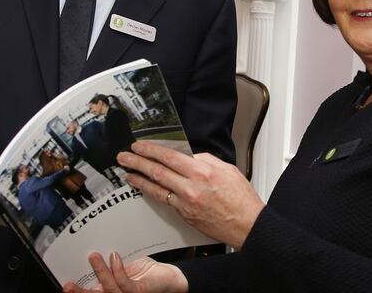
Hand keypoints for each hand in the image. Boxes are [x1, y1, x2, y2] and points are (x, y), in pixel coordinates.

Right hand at [63, 253, 186, 292]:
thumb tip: (95, 250)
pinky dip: (118, 271)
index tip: (66, 284)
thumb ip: (111, 265)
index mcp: (113, 291)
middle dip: (81, 292)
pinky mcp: (139, 292)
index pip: (94, 292)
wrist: (170, 278)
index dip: (79, 290)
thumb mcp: (124, 267)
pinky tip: (114, 258)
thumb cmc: (147, 273)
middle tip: (68, 285)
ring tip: (94, 256)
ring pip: (110, 289)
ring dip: (100, 273)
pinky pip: (125, 284)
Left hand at [118, 142, 264, 248]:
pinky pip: (164, 201)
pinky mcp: (185, 215)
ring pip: (157, 188)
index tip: (139, 146)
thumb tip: (190, 156)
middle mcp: (191, 187)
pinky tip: (144, 188)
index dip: (151, 150)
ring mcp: (186, 203)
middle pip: (158, 171)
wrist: (247, 225)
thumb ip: (206, 160)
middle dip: (138, 162)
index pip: (170, 156)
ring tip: (127, 172)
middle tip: (124, 157)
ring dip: (139, 178)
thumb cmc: (241, 199)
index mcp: (202, 172)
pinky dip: (152, 193)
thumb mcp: (227, 169)